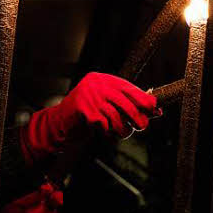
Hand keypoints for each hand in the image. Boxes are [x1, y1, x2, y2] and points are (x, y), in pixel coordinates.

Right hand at [20, 72, 158, 165]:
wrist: (57, 125)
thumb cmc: (85, 117)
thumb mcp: (106, 106)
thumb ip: (126, 106)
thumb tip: (155, 110)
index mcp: (103, 80)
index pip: (128, 88)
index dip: (143, 99)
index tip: (154, 108)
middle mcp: (96, 84)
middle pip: (125, 102)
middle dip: (136, 117)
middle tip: (142, 126)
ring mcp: (89, 96)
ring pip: (116, 116)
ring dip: (122, 129)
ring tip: (122, 133)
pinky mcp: (84, 109)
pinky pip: (104, 124)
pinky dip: (106, 132)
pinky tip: (102, 132)